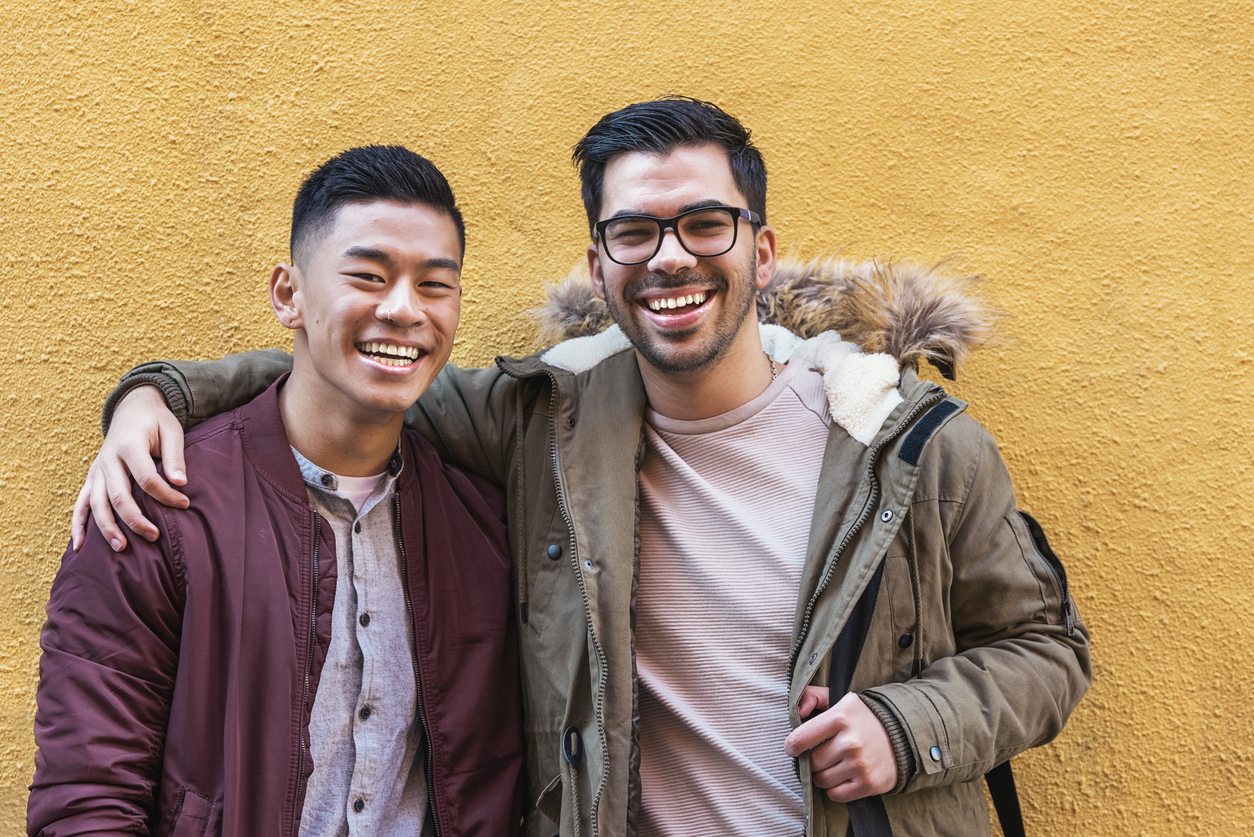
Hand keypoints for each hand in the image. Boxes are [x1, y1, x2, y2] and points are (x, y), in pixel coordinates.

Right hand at [71, 385, 188, 550]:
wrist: (132, 409)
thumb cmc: (156, 422)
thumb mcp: (172, 431)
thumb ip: (175, 457)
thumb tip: (181, 483)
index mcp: (129, 445)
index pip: (147, 478)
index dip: (166, 495)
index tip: (185, 504)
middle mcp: (108, 459)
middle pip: (118, 495)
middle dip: (135, 519)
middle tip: (154, 536)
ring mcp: (97, 470)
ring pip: (96, 503)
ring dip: (107, 527)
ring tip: (121, 547)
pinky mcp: (92, 477)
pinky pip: (81, 503)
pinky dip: (78, 524)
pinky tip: (80, 546)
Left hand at [785, 686, 897, 802]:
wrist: (903, 734)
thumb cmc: (863, 717)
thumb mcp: (840, 699)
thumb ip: (812, 696)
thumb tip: (797, 710)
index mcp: (840, 717)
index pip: (800, 738)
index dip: (792, 745)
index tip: (795, 747)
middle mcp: (850, 742)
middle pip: (812, 762)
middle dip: (812, 760)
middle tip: (821, 754)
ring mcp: (860, 765)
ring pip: (822, 780)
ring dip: (822, 775)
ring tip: (833, 764)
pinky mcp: (868, 784)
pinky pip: (836, 795)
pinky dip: (835, 789)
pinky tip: (842, 776)